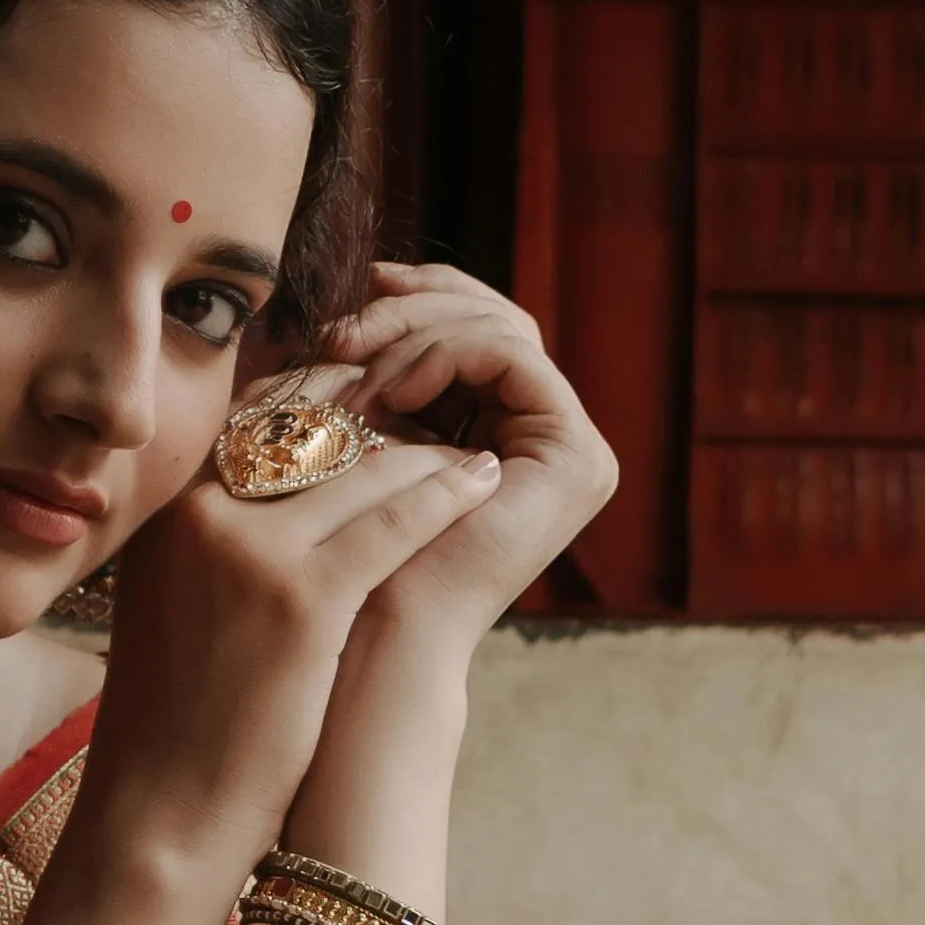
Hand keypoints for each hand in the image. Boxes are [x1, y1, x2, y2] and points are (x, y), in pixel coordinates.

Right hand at [74, 402, 509, 881]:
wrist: (160, 811)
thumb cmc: (177, 723)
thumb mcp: (172, 603)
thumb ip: (211, 540)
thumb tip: (278, 502)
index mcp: (163, 509)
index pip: (256, 413)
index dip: (328, 407)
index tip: (380, 414)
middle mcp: (197, 511)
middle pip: (309, 425)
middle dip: (382, 422)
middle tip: (438, 422)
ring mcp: (246, 549)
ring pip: (362, 464)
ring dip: (427, 456)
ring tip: (472, 456)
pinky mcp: (300, 597)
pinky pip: (393, 521)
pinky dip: (445, 496)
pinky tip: (482, 484)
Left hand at [309, 266, 614, 673]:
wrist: (371, 638)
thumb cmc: (349, 553)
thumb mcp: (357, 435)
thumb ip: (371, 371)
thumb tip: (357, 286)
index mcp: (510, 432)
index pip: (475, 330)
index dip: (417, 297)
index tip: (352, 291)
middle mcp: (551, 438)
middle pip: (496, 319)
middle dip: (414, 305)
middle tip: (345, 322)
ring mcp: (574, 449)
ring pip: (502, 328)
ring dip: (416, 334)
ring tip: (351, 364)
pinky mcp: (579, 457)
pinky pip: (513, 357)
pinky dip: (445, 354)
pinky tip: (389, 390)